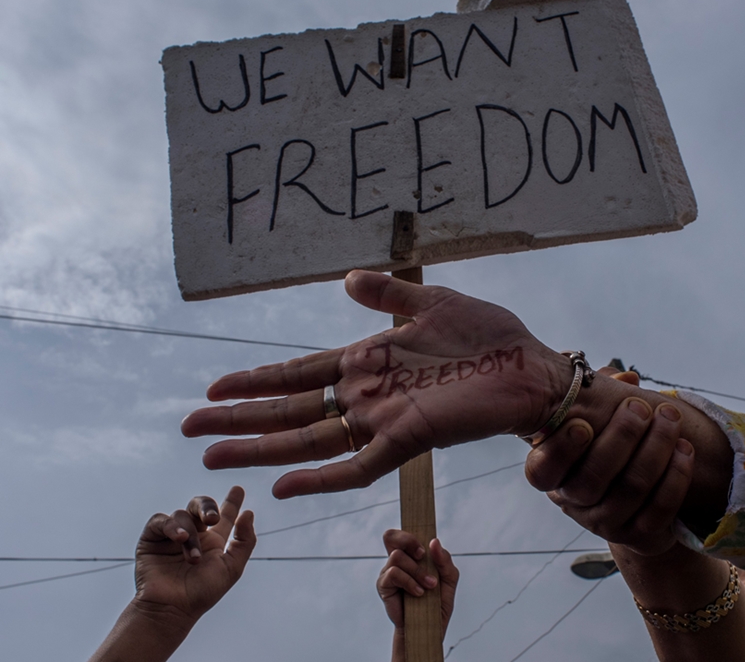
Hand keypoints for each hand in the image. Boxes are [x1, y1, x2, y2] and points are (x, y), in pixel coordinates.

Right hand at [132, 486, 255, 626]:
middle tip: (212, 519)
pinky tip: (179, 538)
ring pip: (183, 515)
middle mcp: (194, 535)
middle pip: (201, 506)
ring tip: (193, 559)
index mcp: (214, 541)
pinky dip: (170, 526)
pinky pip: (160, 521)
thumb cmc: (202, 592)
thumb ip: (244, 541)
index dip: (231, 501)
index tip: (238, 489)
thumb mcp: (232, 567)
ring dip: (190, 536)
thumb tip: (248, 513)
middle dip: (207, 506)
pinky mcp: (151, 539)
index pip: (224, 515)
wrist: (172, 608)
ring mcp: (172, 536)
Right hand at [182, 271, 570, 497]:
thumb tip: (348, 278)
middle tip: (188, 428)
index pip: (300, 373)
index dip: (257, 380)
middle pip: (290, 410)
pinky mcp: (408, 440)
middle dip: (239, 420)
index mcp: (369, 360)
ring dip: (260, 449)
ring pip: (308, 440)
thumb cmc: (491, 336)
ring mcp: (383, 419)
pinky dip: (320, 479)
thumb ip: (389, 292)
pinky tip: (283, 488)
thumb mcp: (433, 301)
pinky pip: (356, 467)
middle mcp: (367, 394)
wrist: (533, 366)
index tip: (213, 387)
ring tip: (213, 457)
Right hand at [378, 531, 458, 660]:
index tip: (426, 547)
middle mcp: (398, 561)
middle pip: (391, 536)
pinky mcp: (383, 586)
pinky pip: (394, 573)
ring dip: (417, 571)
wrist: (429, 628)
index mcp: (412, 555)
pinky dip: (410, 582)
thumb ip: (444, 560)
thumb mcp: (449, 578)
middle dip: (408, 541)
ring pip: (397, 556)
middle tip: (423, 555)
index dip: (410, 532)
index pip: (403, 534)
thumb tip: (434, 542)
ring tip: (429, 586)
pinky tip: (418, 593)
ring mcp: (388, 572)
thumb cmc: (438, 602)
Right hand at [528, 373, 694, 555]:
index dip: (561, 450)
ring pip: (631, 488)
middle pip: (592, 477)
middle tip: (640, 408)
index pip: (542, 471)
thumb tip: (626, 376)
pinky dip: (676, 475)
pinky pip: (660, 508)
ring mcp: (605, 523)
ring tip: (670, 418)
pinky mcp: (638, 535)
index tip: (583, 423)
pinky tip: (685, 448)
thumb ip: (601, 391)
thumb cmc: (609, 441)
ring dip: (656, 448)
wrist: (636, 497)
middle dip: (621, 436)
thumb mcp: (596, 416)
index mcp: (553, 474)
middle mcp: (574, 503)